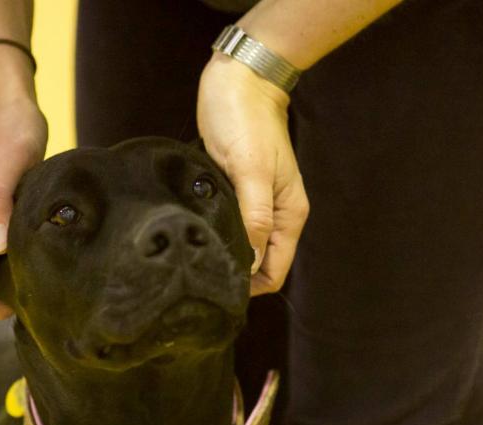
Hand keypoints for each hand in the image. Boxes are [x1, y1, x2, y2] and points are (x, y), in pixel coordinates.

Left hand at [197, 55, 308, 294]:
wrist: (239, 80)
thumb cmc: (246, 122)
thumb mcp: (250, 171)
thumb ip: (254, 218)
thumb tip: (250, 263)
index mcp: (289, 215)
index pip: (274, 272)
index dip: (249, 285)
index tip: (216, 287)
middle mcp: (275, 215)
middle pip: (259, 264)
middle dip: (234, 274)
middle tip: (197, 276)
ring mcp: (256, 204)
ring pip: (243, 246)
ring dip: (222, 253)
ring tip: (193, 258)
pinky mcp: (235, 191)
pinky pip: (229, 225)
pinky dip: (215, 233)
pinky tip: (194, 235)